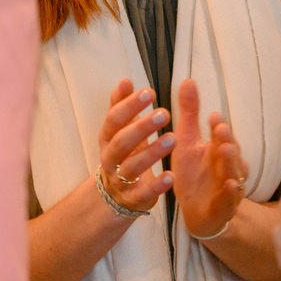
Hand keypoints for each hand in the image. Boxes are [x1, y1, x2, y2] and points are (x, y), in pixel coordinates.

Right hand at [97, 78, 174, 213]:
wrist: (115, 194)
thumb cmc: (123, 153)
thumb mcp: (120, 130)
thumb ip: (122, 106)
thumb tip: (124, 81)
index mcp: (107, 139)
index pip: (114, 120)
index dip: (129, 106)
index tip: (149, 92)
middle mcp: (110, 159)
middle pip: (122, 142)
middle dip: (142, 127)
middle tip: (164, 113)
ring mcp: (120, 180)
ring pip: (133, 167)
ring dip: (152, 153)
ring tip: (173, 139)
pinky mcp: (133, 199)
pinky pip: (143, 193)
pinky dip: (157, 185)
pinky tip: (171, 176)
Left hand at [171, 79, 247, 237]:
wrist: (198, 213)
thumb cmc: (194, 173)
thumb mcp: (187, 141)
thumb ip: (189, 113)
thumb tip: (188, 80)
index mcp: (220, 149)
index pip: (222, 136)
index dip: (219, 128)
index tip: (213, 116)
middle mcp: (229, 166)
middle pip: (231, 152)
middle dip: (226, 140)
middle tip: (220, 130)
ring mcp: (229, 187)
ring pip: (234, 173)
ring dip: (230, 163)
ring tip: (224, 151)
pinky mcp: (224, 207)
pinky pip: (229, 200)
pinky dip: (230, 193)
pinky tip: (228, 185)